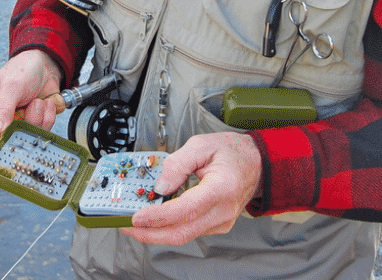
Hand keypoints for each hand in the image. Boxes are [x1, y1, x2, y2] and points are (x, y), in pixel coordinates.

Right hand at [0, 49, 62, 164]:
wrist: (47, 64)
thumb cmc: (22, 69)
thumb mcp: (11, 86)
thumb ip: (2, 109)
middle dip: (12, 138)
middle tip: (22, 125)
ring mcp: (12, 126)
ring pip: (20, 142)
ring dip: (33, 122)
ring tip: (36, 102)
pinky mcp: (30, 127)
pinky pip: (38, 135)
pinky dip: (45, 120)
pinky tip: (44, 104)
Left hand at [122, 132, 261, 245]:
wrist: (256, 163)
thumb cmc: (232, 153)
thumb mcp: (201, 145)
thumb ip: (177, 164)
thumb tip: (159, 187)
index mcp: (221, 189)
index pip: (185, 210)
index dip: (158, 217)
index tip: (136, 217)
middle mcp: (223, 211)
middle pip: (182, 232)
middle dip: (150, 233)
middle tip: (126, 225)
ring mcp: (221, 222)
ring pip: (184, 235)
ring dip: (157, 233)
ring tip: (135, 223)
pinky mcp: (217, 225)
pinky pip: (189, 231)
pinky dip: (169, 228)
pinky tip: (155, 220)